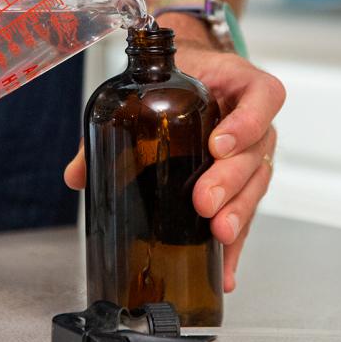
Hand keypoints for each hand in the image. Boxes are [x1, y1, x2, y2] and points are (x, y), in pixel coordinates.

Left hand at [64, 17, 284, 292]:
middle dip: (230, 180)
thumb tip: (78, 173)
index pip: (262, 97)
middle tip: (204, 200)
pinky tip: (223, 267)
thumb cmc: (179, 75)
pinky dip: (234, 245)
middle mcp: (254, 120)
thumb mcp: (151, 85)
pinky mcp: (243, 185)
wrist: (191, 74)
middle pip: (257, 151)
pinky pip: (244, 213)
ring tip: (218, 233)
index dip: (246, 122)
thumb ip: (114, 122)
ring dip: (237, 212)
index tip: (218, 144)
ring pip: (256, 184)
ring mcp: (252, 153)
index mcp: (239, 85)